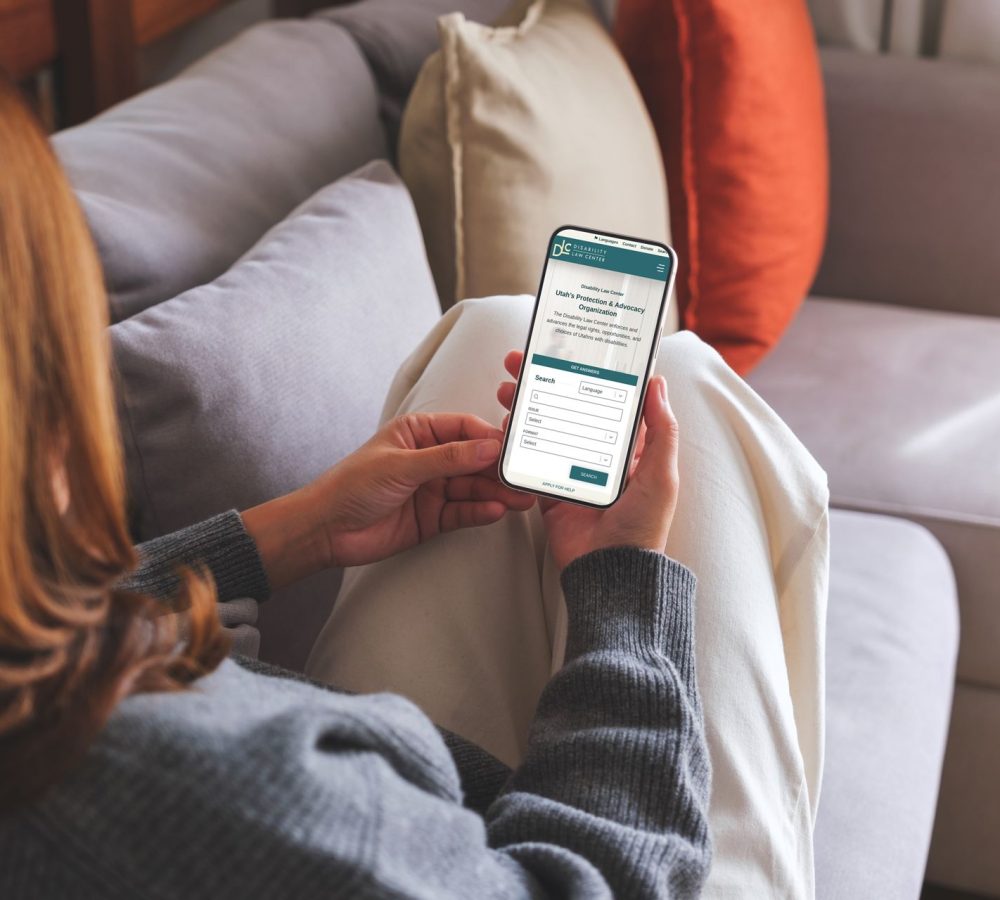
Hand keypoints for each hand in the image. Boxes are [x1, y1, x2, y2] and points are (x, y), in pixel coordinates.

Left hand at [243, 412, 534, 587]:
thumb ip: (447, 458)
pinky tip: (495, 512)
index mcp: (418, 434)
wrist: (326, 530)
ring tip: (520, 499)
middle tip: (524, 477)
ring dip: (496, 493)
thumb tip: (487, 446)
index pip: (463, 429)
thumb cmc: (351, 486)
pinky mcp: (433, 518)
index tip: (512, 446)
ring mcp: (432, 489)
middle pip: (474, 461)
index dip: (489, 437)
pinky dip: (479, 512)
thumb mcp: (401, 465)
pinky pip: (463, 512)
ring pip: (473, 488)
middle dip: (498, 469)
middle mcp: (429, 460)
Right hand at [498, 351, 678, 570]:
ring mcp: (570, 473)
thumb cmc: (643, 526)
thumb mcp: (661, 474)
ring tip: (505, 391)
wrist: (610, 572)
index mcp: (627, 450)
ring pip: (543, 430)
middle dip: (542, 384)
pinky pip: (528, 464)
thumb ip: (660, 430)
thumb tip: (657, 383)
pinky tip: (503, 427)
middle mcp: (596, 457)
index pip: (603, 401)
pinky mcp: (548, 493)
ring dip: (524, 407)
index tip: (563, 353)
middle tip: (520, 364)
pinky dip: (513, 445)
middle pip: (566, 410)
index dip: (583, 376)